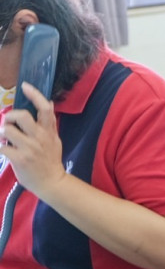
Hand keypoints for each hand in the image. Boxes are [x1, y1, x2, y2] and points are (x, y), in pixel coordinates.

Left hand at [0, 83, 66, 197]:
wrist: (51, 183)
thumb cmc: (50, 160)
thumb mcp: (55, 140)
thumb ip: (49, 123)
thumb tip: (48, 102)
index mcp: (49, 131)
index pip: (45, 108)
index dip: (34, 95)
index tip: (25, 86)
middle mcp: (40, 137)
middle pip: (21, 116)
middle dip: (9, 117)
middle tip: (9, 124)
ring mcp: (29, 148)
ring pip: (7, 130)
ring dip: (3, 134)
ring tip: (7, 140)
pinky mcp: (19, 159)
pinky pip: (1, 146)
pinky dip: (0, 147)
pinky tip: (6, 151)